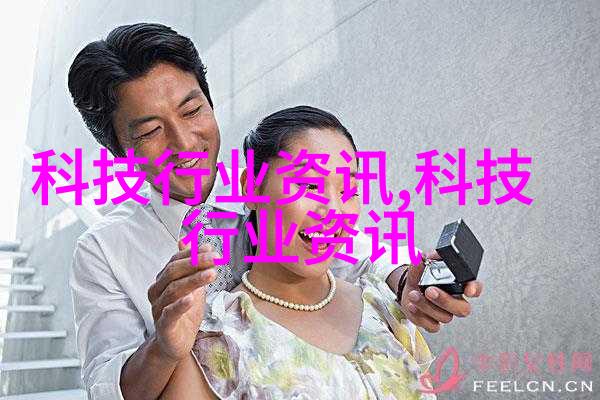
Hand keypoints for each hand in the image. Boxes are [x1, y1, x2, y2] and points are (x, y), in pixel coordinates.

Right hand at [147, 241, 218, 361]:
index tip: (212, 250)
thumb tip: (202, 243)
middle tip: (216, 258)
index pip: (175, 261)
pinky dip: (180, 305)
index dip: (193, 254)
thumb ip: (195, 266)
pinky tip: (192, 298)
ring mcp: (158, 308)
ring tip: (212, 274)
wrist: (175, 343)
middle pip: (173, 272)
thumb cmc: (184, 313)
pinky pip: (169, 313)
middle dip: (196, 263)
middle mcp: (157, 292)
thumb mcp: (193, 286)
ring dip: (194, 280)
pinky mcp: (163, 326)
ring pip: (174, 290)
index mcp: (163, 280)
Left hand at [399, 250, 483, 332]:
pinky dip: (420, 317)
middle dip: (446, 301)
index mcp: (458, 284)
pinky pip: (432, 326)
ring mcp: (445, 313)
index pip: (475, 287)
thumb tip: (425, 256)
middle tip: (430, 290)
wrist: (407, 289)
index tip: (469, 289)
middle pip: (462, 309)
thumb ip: (426, 258)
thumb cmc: (421, 277)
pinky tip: (412, 306)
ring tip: (414, 294)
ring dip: (426, 306)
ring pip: (445, 317)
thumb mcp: (422, 264)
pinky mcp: (433, 323)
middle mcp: (455, 301)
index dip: (475, 289)